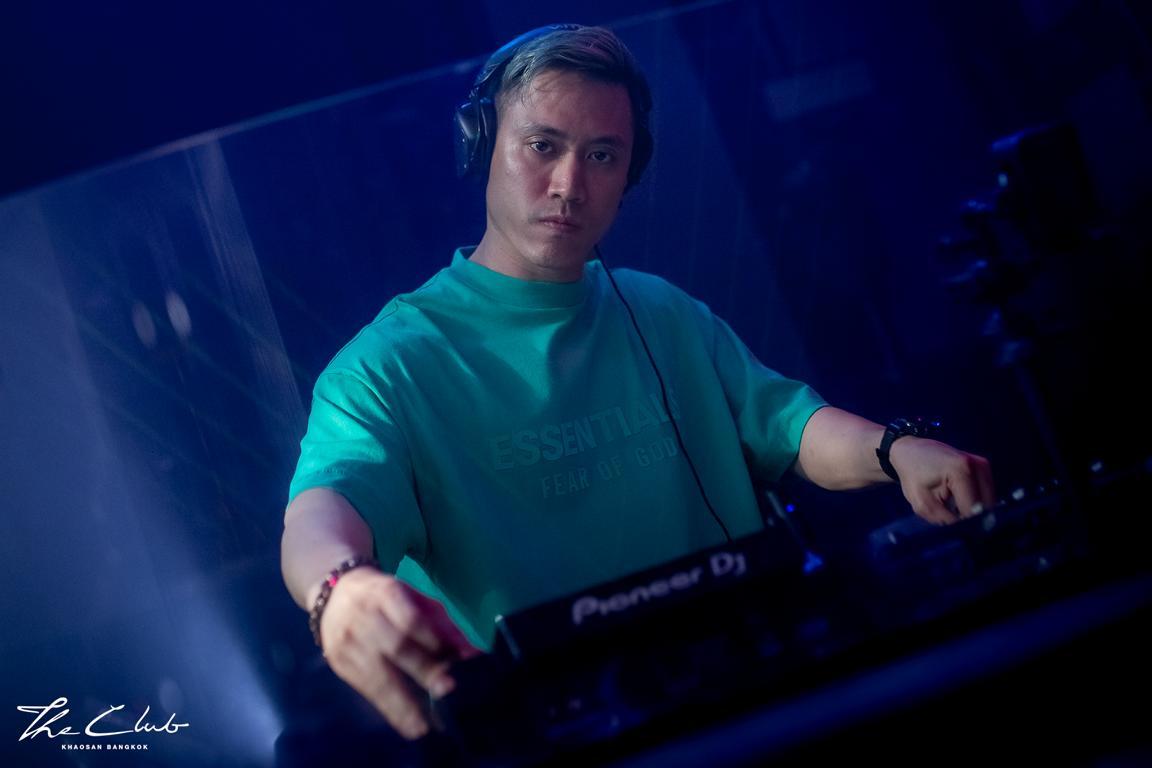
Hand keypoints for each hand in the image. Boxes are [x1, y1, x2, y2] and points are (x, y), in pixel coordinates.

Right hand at [318, 567, 480, 738]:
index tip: (453, 657)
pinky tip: (406, 723)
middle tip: (446, 688)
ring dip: (403, 703)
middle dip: (422, 668)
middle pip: (395, 646)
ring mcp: (349, 642)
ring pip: (378, 675)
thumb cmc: (383, 597)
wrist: (332, 595)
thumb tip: (470, 652)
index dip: (431, 639)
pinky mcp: (339, 662)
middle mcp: (365, 617)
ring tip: (423, 725)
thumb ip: (439, 622)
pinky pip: (366, 689)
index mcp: (386, 593)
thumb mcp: (410, 597)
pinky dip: (388, 708)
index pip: (410, 618)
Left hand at [889, 436, 995, 523]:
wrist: (911, 452)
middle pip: (985, 507)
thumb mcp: (921, 502)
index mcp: (961, 471)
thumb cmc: (913, 475)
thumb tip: (964, 530)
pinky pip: (985, 494)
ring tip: (951, 502)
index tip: (951, 526)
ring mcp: (983, 465)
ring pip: (988, 502)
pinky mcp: (984, 467)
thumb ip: (943, 519)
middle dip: (969, 516)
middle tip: (948, 512)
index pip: (973, 510)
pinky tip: (957, 496)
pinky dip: (974, 500)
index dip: (963, 524)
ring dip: (972, 508)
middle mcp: (978, 465)